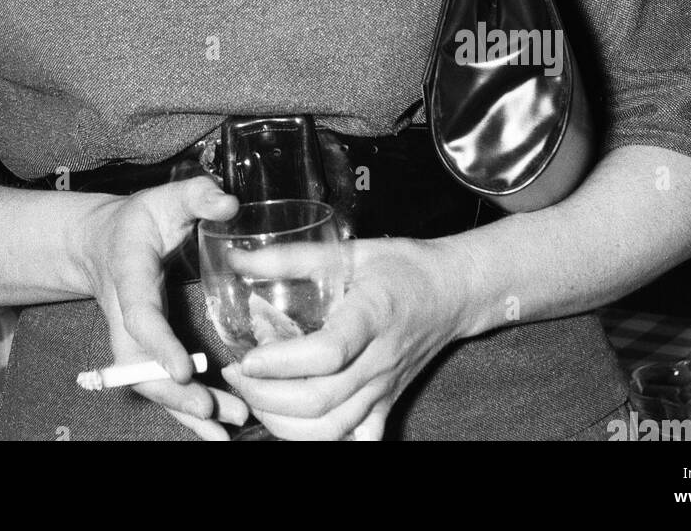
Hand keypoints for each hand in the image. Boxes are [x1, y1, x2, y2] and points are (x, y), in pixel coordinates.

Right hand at [73, 175, 250, 440]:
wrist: (103, 242)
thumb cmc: (143, 218)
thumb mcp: (168, 196)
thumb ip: (198, 194)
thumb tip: (230, 204)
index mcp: (129, 275)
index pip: (140, 316)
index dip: (159, 345)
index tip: (186, 369)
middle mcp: (126, 316)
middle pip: (140, 366)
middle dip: (173, 393)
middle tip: (211, 410)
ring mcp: (133, 339)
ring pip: (149, 384)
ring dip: (183, 410)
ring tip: (224, 431)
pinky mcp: (145, 352)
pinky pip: (160, 386)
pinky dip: (184, 413)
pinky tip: (214, 433)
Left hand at [222, 236, 473, 440]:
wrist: (453, 291)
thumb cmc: (401, 267)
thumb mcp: (348, 250)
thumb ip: (290, 257)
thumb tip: (237, 257)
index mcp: (371, 316)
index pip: (327, 353)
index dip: (281, 362)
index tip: (247, 357)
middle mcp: (379, 360)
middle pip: (321, 399)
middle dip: (267, 396)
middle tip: (236, 375)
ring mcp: (384, 388)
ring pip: (332, 428)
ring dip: (284, 422)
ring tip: (255, 397)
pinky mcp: (387, 404)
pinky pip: (355, 440)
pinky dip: (322, 440)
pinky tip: (296, 423)